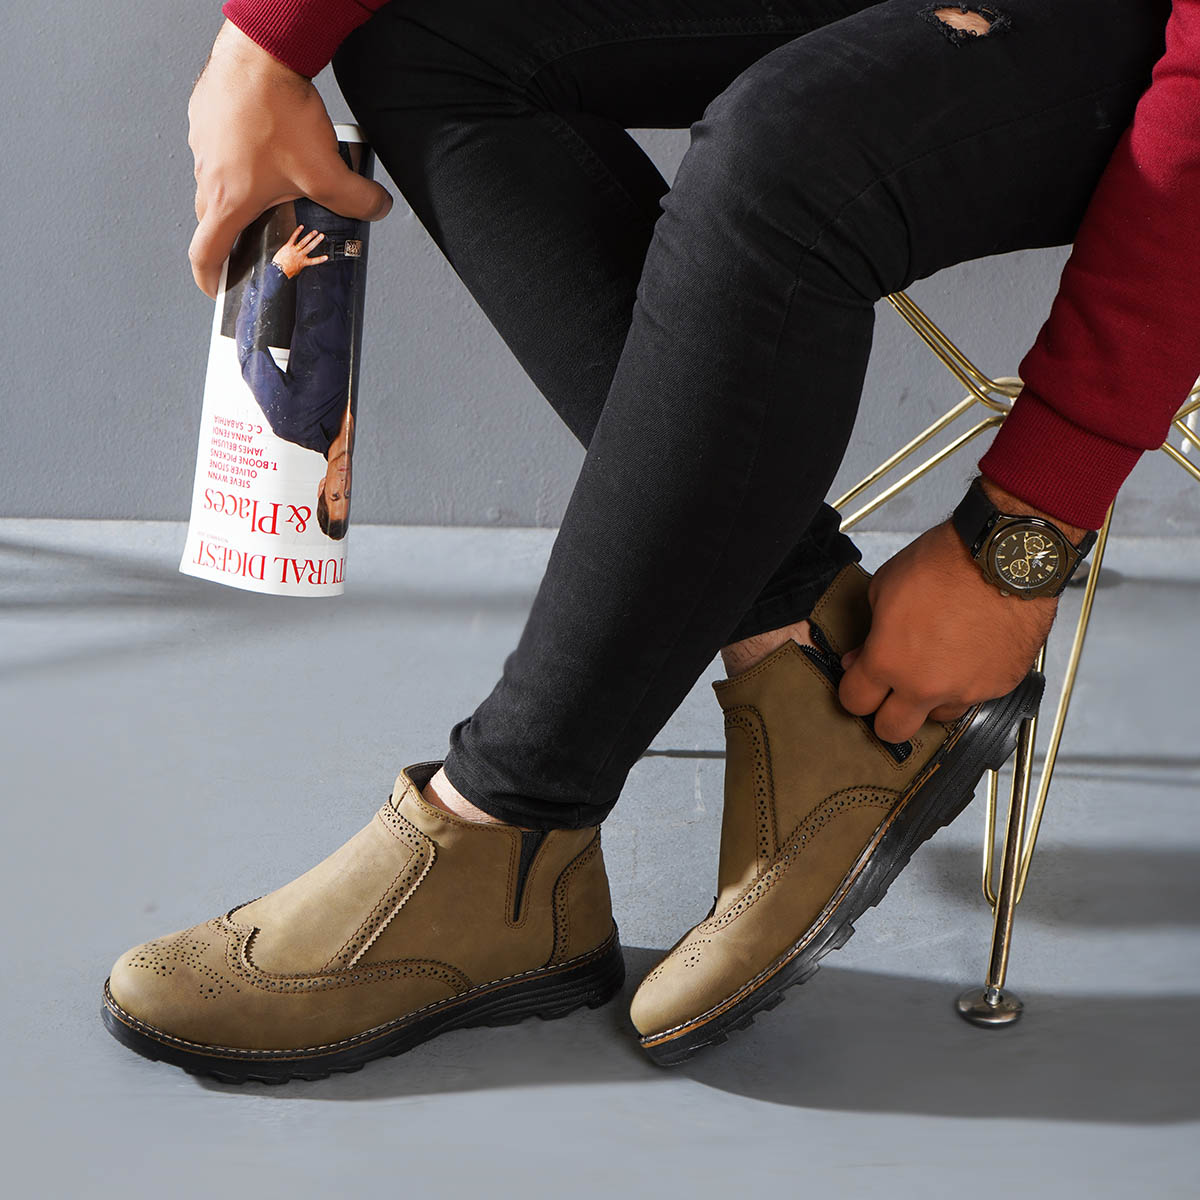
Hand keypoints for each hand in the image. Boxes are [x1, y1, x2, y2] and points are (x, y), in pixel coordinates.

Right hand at [187, 20, 391, 296]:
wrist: (260, 52)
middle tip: (257, 241)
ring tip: (273, 187)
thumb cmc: (280, 113)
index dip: (209, 278)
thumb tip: (378, 210)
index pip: (205, 253)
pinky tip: (267, 147)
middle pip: (212, 219)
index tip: (217, 289)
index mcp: (227, 200)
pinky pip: (218, 148)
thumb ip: (357, 201)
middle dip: (233, 236)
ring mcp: (201, 144)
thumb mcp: (327, 171)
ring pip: (215, 181)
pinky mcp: (204, 116)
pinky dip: (236, 157)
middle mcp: (206, 175)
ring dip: (238, 192)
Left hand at [272, 226, 327, 277]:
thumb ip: (300, 266)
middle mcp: (300, 255)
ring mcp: (294, 250)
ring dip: (310, 236)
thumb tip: (301, 265)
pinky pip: (294, 237)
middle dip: (317, 241)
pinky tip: (301, 227)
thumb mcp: (296, 270)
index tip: (326, 257)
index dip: (321, 259)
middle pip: (310, 247)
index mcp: (303, 262)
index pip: (314, 261)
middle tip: (321, 236)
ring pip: (304, 242)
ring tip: (315, 232)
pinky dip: (297, 232)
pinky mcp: (288, 246)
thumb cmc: (286, 271)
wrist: (278, 270)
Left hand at [837, 482, 1080, 741]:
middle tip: (890, 692)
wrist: (1006, 557)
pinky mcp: (1000, 686)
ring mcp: (966, 691)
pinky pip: (974, 698)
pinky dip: (966, 684)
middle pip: (892, 732)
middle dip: (885, 715)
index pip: (855, 702)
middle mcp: (925, 687)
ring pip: (937, 718)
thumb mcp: (885, 587)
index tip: (859, 680)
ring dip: (929, 701)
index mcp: (888, 662)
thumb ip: (870, 632)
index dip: (853, 690)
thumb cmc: (944, 563)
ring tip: (935, 667)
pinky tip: (968, 655)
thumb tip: (862, 657)